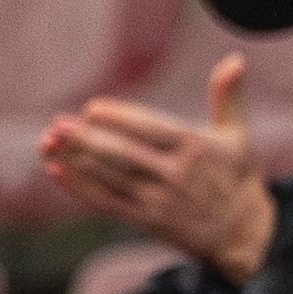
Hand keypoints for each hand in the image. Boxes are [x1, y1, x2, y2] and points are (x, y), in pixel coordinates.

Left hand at [39, 56, 275, 284]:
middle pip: (123, 154)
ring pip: (109, 178)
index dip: (118, 118)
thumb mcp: (238, 135)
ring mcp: (158, 200)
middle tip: (58, 125)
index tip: (90, 109)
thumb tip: (234, 60)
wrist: (242, 234)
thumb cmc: (237, 177)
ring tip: (49, 143)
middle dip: (87, 140)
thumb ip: (229, 97)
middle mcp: (174, 174)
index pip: (149, 128)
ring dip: (76, 161)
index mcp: (194, 148)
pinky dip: (79, 188)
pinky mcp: (147, 221)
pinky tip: (56, 172)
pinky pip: (106, 202)